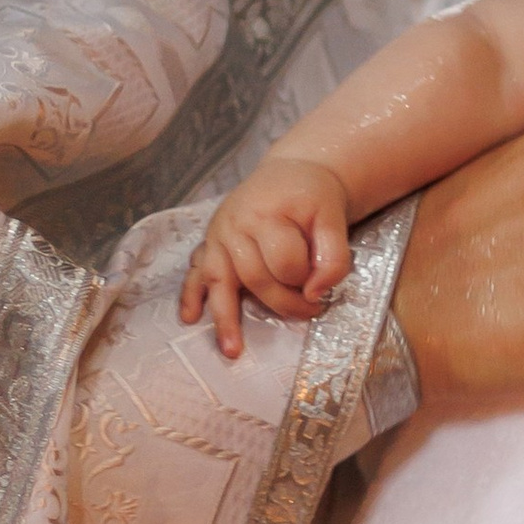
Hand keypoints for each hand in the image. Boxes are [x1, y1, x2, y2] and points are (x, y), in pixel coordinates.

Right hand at [181, 156, 353, 358]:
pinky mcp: (209, 244)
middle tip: (309, 313)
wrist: (290, 172)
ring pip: (219, 280)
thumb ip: (333, 255)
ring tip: (232, 350)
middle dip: (283, 302)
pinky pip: (194, 271)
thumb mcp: (333, 215)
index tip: (323, 287)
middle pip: (255, 277)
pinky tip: (190, 317)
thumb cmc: (312, 196)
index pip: (285, 261)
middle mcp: (235, 225)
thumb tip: (315, 293)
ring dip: (224, 317)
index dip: (307, 279)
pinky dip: (190, 295)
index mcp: (266, 214)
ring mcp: (218, 235)